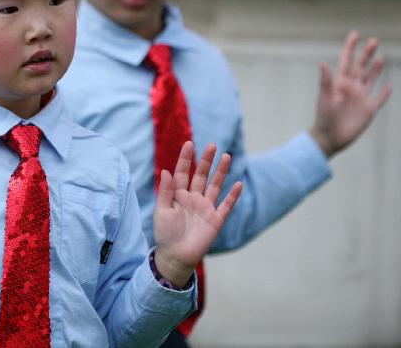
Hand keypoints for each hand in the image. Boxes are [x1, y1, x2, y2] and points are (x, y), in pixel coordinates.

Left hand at [153, 142, 242, 286]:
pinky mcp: (215, 219)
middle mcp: (193, 198)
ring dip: (221, 172)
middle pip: (201, 175)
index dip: (186, 158)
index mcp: (178, 195)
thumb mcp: (161, 211)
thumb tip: (166, 170)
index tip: (189, 144)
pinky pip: (226, 205)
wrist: (175, 257)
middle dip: (206, 160)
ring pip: (215, 186)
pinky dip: (232, 195)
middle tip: (212, 145)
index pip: (183, 172)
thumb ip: (165, 191)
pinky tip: (239, 183)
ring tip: (226, 156)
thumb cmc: (164, 234)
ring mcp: (205, 208)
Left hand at [310, 30, 391, 157]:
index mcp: (340, 83)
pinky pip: (379, 99)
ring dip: (376, 69)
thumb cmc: (324, 117)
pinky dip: (385, 93)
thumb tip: (323, 62)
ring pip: (371, 80)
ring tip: (381, 57)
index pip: (346, 61)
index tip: (355, 35)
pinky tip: (390, 85)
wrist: (330, 137)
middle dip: (367, 54)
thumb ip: (325, 81)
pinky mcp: (369, 110)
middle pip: (361, 67)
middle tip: (374, 41)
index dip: (350, 48)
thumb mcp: (324, 97)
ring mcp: (361, 98)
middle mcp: (352, 88)